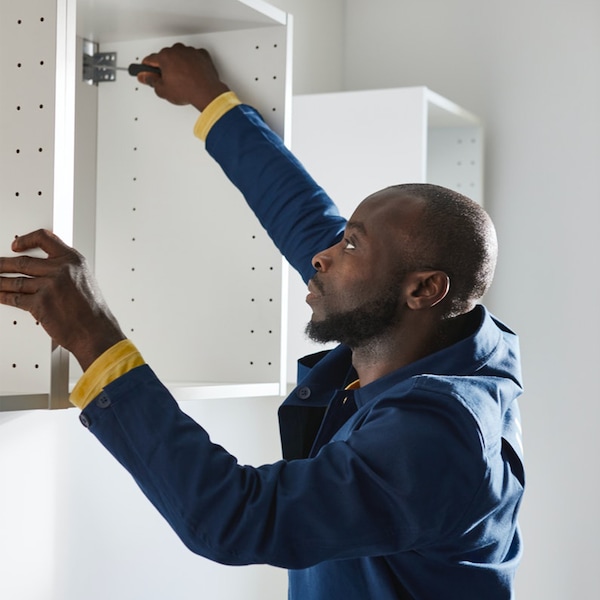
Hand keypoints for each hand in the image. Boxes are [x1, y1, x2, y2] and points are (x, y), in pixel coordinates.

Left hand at [0, 230, 125, 370]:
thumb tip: (44, 266)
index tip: (15, 245)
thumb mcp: (83, 279)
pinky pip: (15, 298)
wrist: (95, 330)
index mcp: (73, 260)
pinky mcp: (39, 303)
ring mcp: (49, 286)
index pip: (44, 239)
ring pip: (15, 281)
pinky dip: (3, 297)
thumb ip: (65, 269)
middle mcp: (60, 270)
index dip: (25, 240)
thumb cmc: (91, 309)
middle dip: (3, 264)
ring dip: (0, 281)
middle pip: (22, 262)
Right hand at [138, 44, 229, 110]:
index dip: (146, 68)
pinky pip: (193, 57)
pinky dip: (192, 64)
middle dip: (165, 67)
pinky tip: (192, 74)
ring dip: (179, 64)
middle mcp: (177, 50)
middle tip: (168, 80)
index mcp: (165, 57)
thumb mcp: (163, 90)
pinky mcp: (201, 55)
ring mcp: (190, 52)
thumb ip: (151, 81)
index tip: (146, 72)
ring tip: (183, 79)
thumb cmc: (187, 91)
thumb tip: (145, 77)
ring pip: (180, 56)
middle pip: (166, 57)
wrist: (207, 93)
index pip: (150, 60)